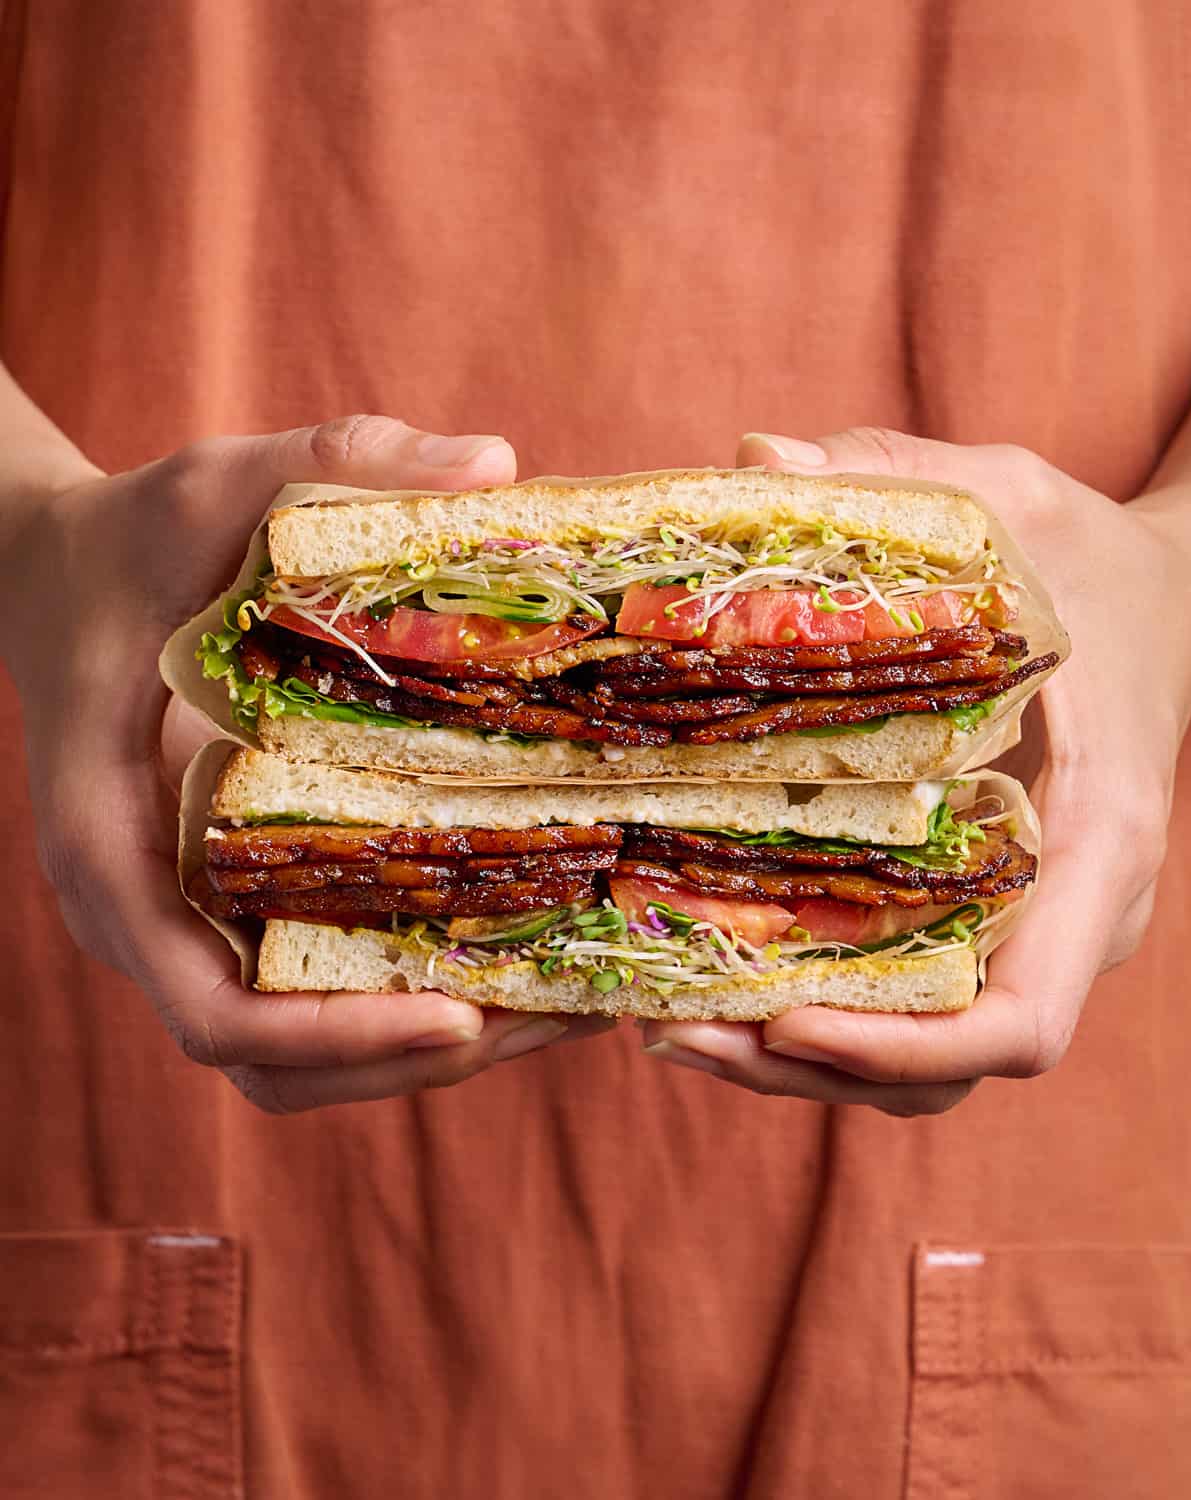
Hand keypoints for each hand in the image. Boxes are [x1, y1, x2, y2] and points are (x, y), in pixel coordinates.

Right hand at [2, 412, 612, 1111]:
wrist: (54, 573)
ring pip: (292, 1056)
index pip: (213, 1009)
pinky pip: (301, 994)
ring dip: (415, 1054)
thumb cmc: (128, 537)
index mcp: (113, 843)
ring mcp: (177, 920)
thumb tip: (498, 463)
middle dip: (410, 1060)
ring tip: (557, 1009)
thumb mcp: (215, 479)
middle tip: (558, 1017)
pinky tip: (501, 959)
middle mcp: (141, 911)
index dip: (336, 1037)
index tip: (460, 1015)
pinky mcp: (217, 904)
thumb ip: (336, 459)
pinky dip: (390, 1005)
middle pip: (274, 1065)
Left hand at [643, 425, 1190, 1114]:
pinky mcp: (998, 916)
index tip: (783, 1021)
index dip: (902, 1045)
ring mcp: (1039, 929)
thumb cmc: (1093, 561)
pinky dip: (827, 1018)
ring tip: (670, 1027)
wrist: (1169, 601)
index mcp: (1096, 839)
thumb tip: (756, 459)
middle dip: (809, 1068)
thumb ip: (897, 474)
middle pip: (945, 1065)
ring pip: (925, 1059)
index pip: (1026, 1018)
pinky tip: (723, 982)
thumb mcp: (1012, 497)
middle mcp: (1073, 914)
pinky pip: (917, 1006)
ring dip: (801, 1064)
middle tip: (670, 1032)